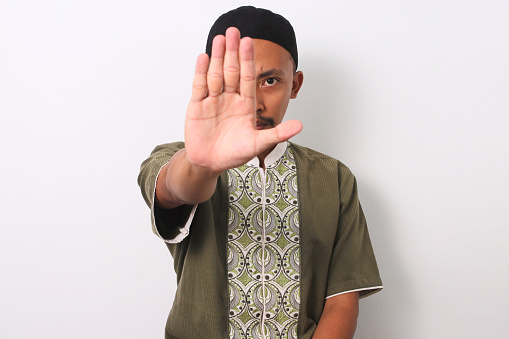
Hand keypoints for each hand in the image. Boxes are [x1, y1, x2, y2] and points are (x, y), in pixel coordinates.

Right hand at [184, 27, 301, 172]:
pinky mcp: (197, 107)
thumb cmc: (234, 154)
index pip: (247, 78)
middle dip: (232, 52)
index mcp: (245, 105)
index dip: (247, 60)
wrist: (211, 163)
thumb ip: (277, 134)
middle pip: (231, 71)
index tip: (249, 42)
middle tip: (234, 31)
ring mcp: (213, 101)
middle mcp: (229, 99)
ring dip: (218, 57)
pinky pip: (200, 86)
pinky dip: (201, 72)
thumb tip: (300, 126)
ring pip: (216, 75)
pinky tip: (204, 57)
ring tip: (220, 38)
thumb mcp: (258, 144)